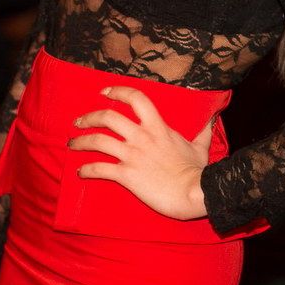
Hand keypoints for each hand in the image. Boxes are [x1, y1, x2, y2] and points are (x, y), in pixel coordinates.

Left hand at [68, 85, 210, 219]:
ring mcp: (132, 155)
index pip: (135, 99)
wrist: (194, 192)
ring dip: (80, 141)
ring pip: (97, 140)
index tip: (104, 92)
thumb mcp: (201, 146)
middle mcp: (142, 136)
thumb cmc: (198, 171)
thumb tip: (213, 119)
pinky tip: (80, 172)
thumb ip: (203, 131)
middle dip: (89, 116)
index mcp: (158, 126)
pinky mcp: (127, 175)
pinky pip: (99, 168)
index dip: (117, 92)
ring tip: (71, 144)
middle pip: (108, 116)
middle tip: (78, 121)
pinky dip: (86, 169)